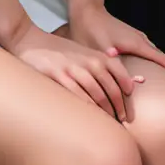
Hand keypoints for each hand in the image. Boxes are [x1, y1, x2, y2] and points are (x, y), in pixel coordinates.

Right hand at [5, 21, 138, 120]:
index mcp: (97, 56)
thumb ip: (105, 67)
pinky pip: (78, 95)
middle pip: (112, 89)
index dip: (128, 95)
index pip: (121, 75)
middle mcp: (89, 62)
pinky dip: (86, 108)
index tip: (130, 109)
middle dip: (120, 108)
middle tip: (123, 122)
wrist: (31, 41)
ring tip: (109, 124)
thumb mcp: (85, 54)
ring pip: (97, 94)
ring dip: (106, 112)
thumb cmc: (61, 51)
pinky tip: (90, 118)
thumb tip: (133, 82)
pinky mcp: (59, 75)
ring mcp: (74, 69)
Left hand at [68, 3, 164, 76]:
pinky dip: (149, 53)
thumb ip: (118, 66)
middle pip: (156, 52)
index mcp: (134, 43)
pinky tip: (145, 59)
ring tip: (163, 70)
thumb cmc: (91, 31)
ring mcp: (133, 34)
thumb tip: (139, 80)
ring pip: (150, 48)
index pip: (156, 55)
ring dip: (157, 58)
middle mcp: (137, 37)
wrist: (86, 11)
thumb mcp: (102, 51)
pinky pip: (144, 45)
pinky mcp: (127, 33)